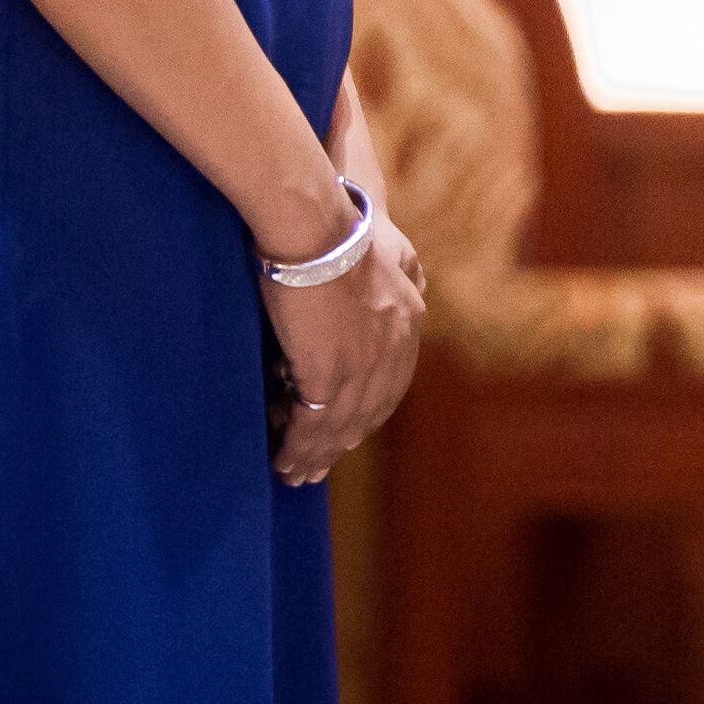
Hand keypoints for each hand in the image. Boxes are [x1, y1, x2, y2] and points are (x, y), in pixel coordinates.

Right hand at [263, 209, 428, 485]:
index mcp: (409, 318)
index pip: (393, 381)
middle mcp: (393, 346)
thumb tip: (417, 275)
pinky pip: (314, 422)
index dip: (370, 411)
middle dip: (344, 442)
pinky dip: (299, 446)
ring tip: (298, 475)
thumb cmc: (342, 228)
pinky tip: (285, 461)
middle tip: (322, 465)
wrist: (317, 228)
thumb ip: (406, 269)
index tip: (352, 431)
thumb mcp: (394, 247)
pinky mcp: (328, 370)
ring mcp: (362, 362)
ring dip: (317, 454)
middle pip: (368, 410)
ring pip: (340, 424)